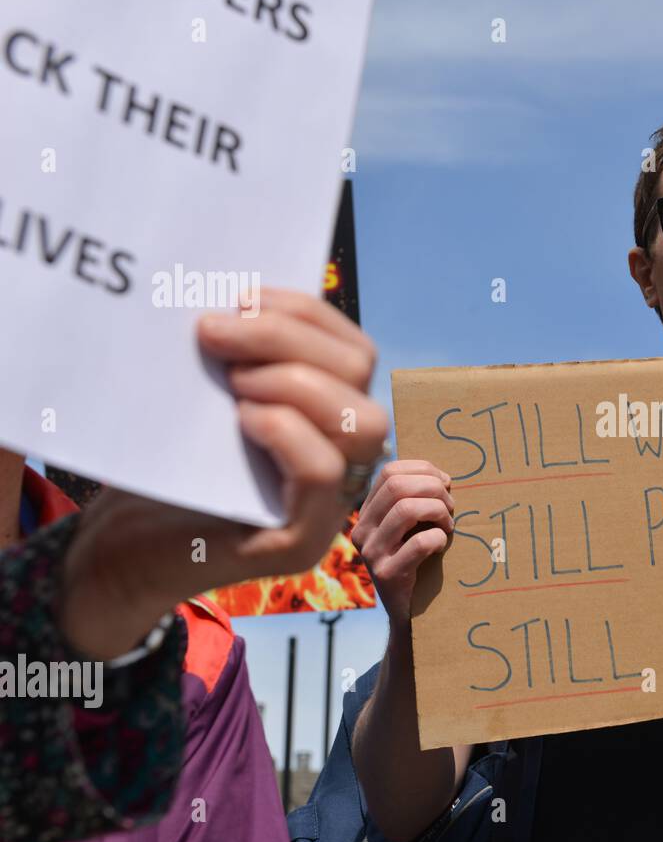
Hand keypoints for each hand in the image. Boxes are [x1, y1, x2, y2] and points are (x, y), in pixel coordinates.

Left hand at [60, 290, 388, 658]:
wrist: (120, 550)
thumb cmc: (161, 464)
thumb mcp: (207, 393)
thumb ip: (239, 352)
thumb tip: (238, 291)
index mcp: (328, 416)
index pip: (354, 348)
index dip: (305, 311)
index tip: (236, 297)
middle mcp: (345, 458)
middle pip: (364, 373)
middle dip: (288, 337)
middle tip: (214, 333)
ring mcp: (332, 504)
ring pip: (364, 424)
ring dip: (294, 384)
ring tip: (230, 384)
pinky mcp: (302, 543)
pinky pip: (323, 472)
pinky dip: (285, 432)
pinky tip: (240, 421)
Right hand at [351, 460, 455, 625]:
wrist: (407, 611)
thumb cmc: (415, 562)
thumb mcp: (409, 528)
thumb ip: (415, 500)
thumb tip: (442, 478)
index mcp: (367, 514)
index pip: (389, 472)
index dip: (422, 469)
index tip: (444, 483)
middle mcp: (362, 530)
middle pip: (397, 486)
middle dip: (433, 488)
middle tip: (451, 505)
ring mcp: (371, 553)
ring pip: (406, 510)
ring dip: (438, 511)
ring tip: (448, 524)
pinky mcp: (387, 574)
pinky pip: (419, 543)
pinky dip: (438, 537)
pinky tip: (442, 544)